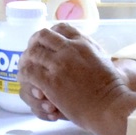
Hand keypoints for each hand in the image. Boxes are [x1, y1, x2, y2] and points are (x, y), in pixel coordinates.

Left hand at [18, 23, 135, 134]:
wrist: (111, 107)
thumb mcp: (102, 59)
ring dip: (26, 61)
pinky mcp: (51, 81)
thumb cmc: (111, 88)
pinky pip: (28, 72)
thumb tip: (79, 46)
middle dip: (33, 44)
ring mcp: (59, 64)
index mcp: (83, 42)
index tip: (46, 44)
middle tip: (31, 56)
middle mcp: (70, 49)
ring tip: (26, 70)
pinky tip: (27, 82)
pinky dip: (25, 76)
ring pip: (31, 53)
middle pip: (41, 36)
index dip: (50, 35)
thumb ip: (89, 50)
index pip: (60, 27)